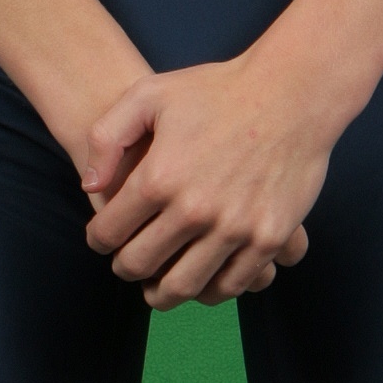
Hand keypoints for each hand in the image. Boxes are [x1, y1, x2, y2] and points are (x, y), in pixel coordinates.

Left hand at [81, 56, 332, 308]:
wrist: (291, 92)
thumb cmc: (218, 89)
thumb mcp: (149, 94)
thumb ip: (107, 138)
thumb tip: (91, 187)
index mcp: (159, 177)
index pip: (109, 232)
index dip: (98, 239)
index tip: (103, 238)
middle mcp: (193, 209)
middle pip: (140, 265)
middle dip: (125, 268)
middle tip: (128, 263)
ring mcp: (234, 227)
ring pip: (183, 286)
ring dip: (162, 293)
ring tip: (159, 286)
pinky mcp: (269, 238)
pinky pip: (232, 285)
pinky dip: (211, 291)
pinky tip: (204, 280)